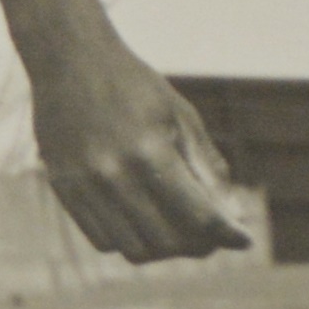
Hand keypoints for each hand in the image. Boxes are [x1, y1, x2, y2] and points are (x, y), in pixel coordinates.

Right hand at [32, 32, 249, 263]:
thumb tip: (230, 216)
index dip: (227, 234)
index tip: (244, 240)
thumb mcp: (181, 116)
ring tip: (177, 231)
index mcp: (149, 151)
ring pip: (133, 249)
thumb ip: (206, 167)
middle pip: (167, 242)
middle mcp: (113, 174)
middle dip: (198, 246)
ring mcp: (84, 185)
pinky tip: (143, 221)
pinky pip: (103, 240)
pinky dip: (130, 240)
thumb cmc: (134, 85)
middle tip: (210, 237)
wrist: (70, 59)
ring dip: (164, 249)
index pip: (198, 215)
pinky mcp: (63, 189)